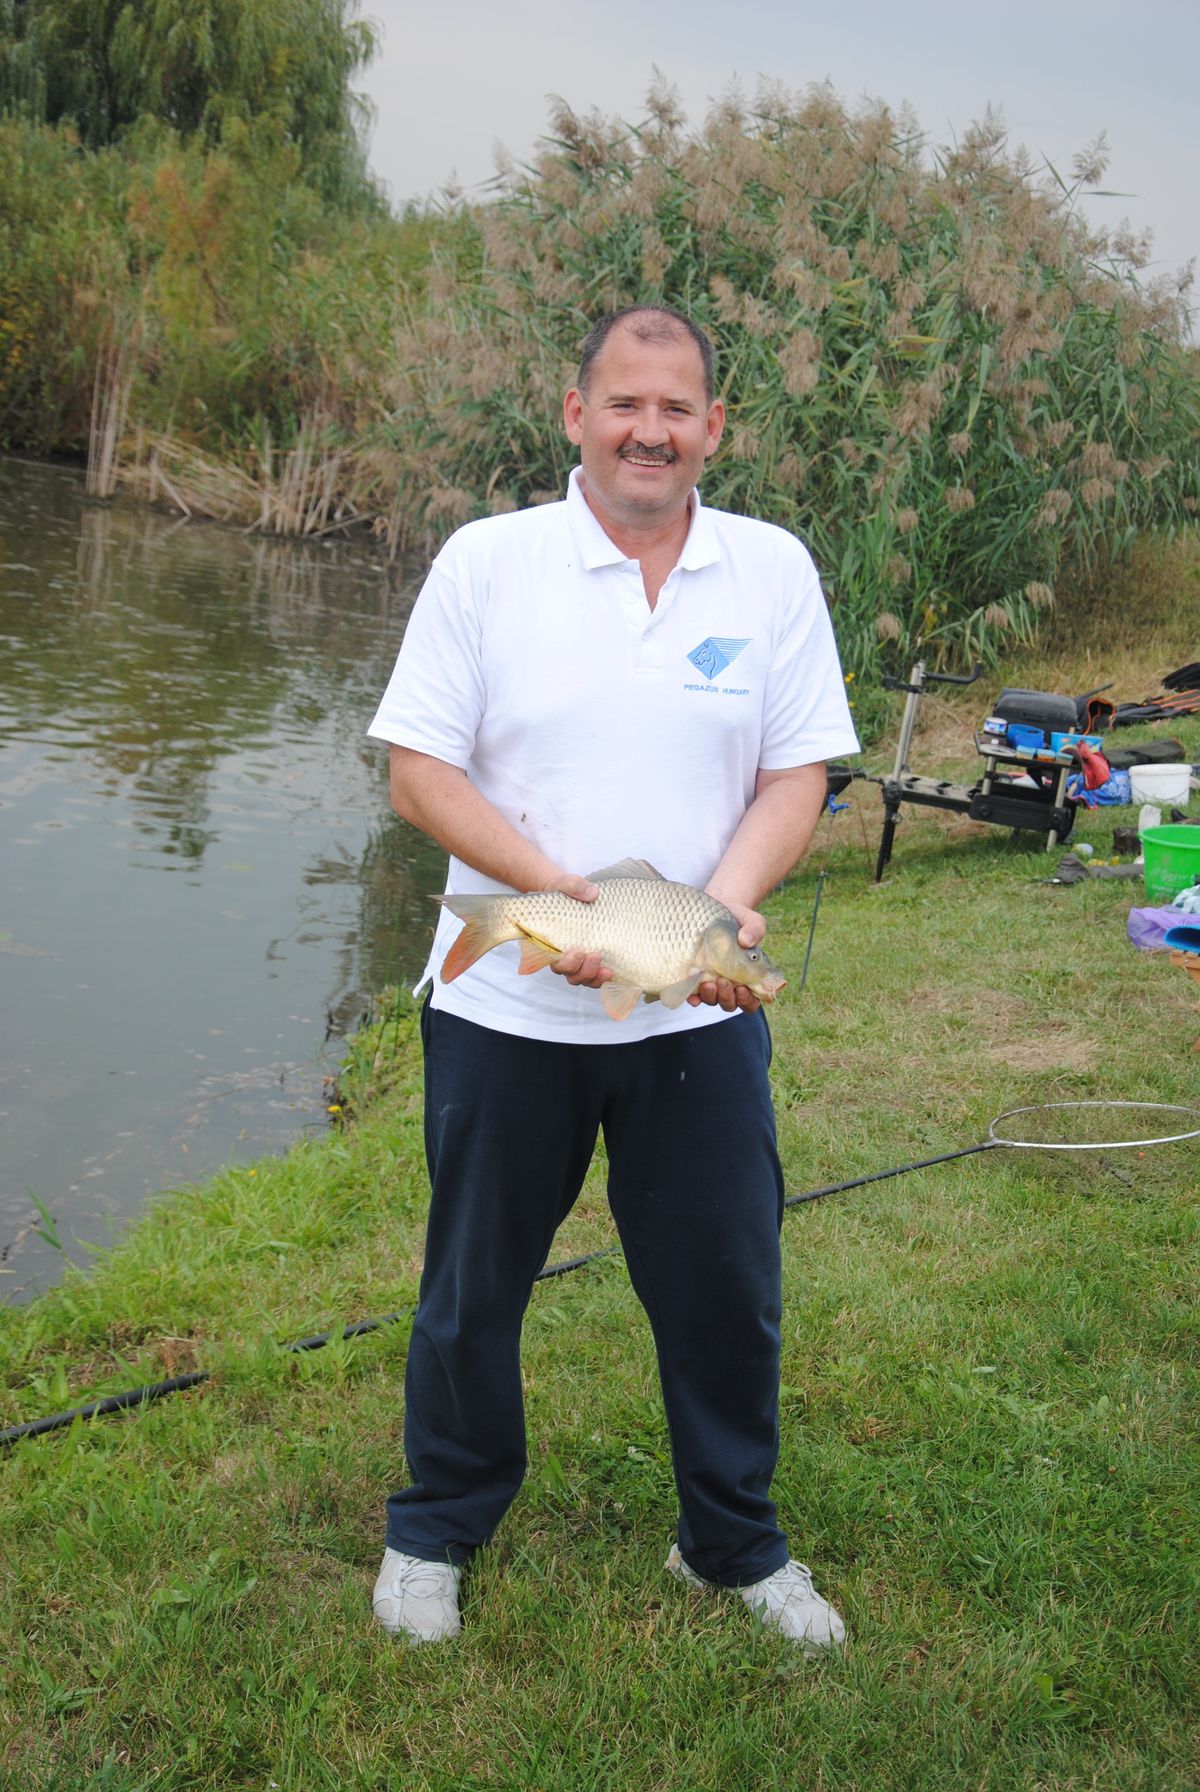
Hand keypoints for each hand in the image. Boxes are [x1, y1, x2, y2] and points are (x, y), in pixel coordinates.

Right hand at [540, 872, 612, 989]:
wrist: (573, 895)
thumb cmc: (565, 892)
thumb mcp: (567, 884)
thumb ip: (574, 886)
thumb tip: (592, 893)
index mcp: (552, 942)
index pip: (556, 962)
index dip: (566, 963)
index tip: (578, 951)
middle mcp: (565, 956)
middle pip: (571, 975)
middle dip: (583, 970)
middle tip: (595, 955)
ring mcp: (580, 961)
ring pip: (584, 979)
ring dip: (595, 977)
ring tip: (607, 969)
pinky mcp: (595, 960)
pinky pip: (597, 977)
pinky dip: (604, 978)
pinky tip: (614, 972)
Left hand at [687, 900, 765, 1012]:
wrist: (720, 909)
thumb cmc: (740, 919)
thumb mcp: (752, 921)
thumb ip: (755, 930)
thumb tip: (746, 940)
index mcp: (749, 977)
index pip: (751, 1000)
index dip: (747, 1001)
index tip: (743, 988)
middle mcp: (731, 984)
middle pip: (730, 1004)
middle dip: (726, 997)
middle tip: (723, 982)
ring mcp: (712, 982)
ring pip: (712, 1000)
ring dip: (710, 996)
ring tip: (707, 983)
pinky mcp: (696, 975)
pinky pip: (693, 992)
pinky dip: (692, 995)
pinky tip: (690, 991)